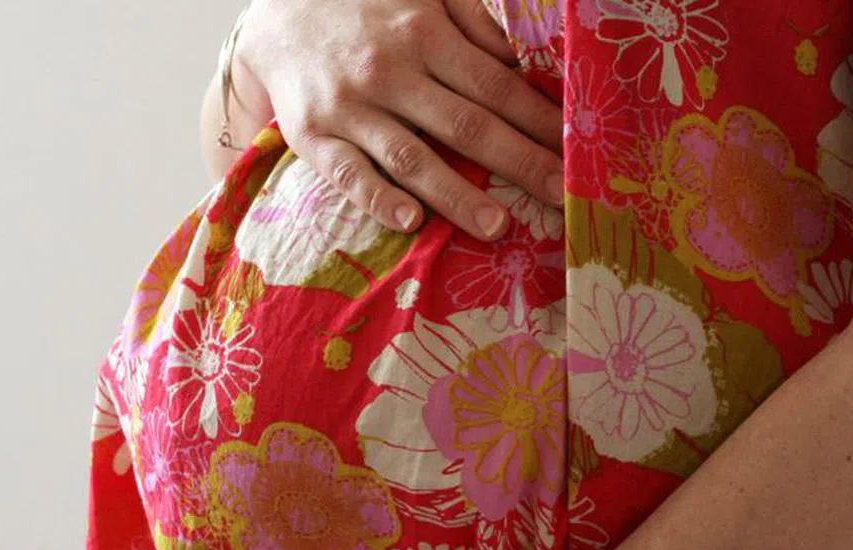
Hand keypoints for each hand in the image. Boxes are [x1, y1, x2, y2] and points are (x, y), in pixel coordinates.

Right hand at [236, 0, 564, 239]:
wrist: (277, 18)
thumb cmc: (369, 13)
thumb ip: (475, 22)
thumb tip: (523, 61)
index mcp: (425, 34)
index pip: (496, 86)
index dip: (538, 121)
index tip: (576, 151)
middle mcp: (390, 71)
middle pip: (466, 125)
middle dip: (519, 163)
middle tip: (560, 197)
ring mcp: (351, 108)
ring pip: (411, 156)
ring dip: (457, 194)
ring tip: (498, 226)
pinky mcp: (314, 137)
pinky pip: (348, 174)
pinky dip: (378, 198)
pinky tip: (411, 221)